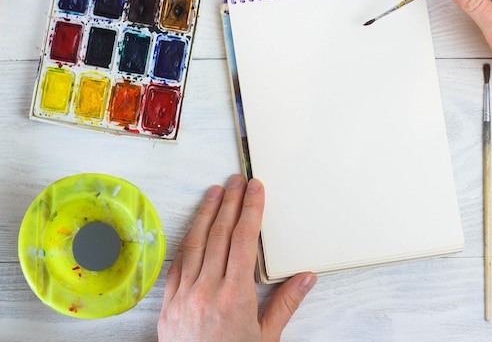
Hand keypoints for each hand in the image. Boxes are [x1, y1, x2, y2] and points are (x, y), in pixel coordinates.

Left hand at [158, 175, 316, 341]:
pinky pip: (177, 264)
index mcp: (235, 296)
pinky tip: (193, 227)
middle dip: (231, 203)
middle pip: (219, 235)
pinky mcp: (168, 305)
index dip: (251, 210)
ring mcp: (184, 295)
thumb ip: (286, 304)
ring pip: (195, 244)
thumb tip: (307, 277)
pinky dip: (186, 241)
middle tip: (237, 181)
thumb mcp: (267, 337)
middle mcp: (207, 290)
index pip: (244, 240)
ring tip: (214, 192)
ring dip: (206, 214)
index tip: (255, 189)